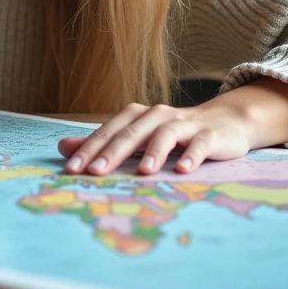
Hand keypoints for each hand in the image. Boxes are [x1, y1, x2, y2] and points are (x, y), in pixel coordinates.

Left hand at [57, 102, 253, 175]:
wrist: (224, 122)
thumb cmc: (174, 133)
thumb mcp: (137, 137)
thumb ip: (103, 143)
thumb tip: (63, 148)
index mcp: (136, 116)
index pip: (108, 132)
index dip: (89, 149)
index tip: (71, 169)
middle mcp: (157, 116)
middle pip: (131, 133)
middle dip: (112, 152)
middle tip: (95, 172)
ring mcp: (184, 124)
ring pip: (165, 134)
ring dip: (153, 152)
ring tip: (142, 172)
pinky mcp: (210, 135)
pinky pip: (200, 144)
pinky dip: (192, 156)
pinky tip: (183, 170)